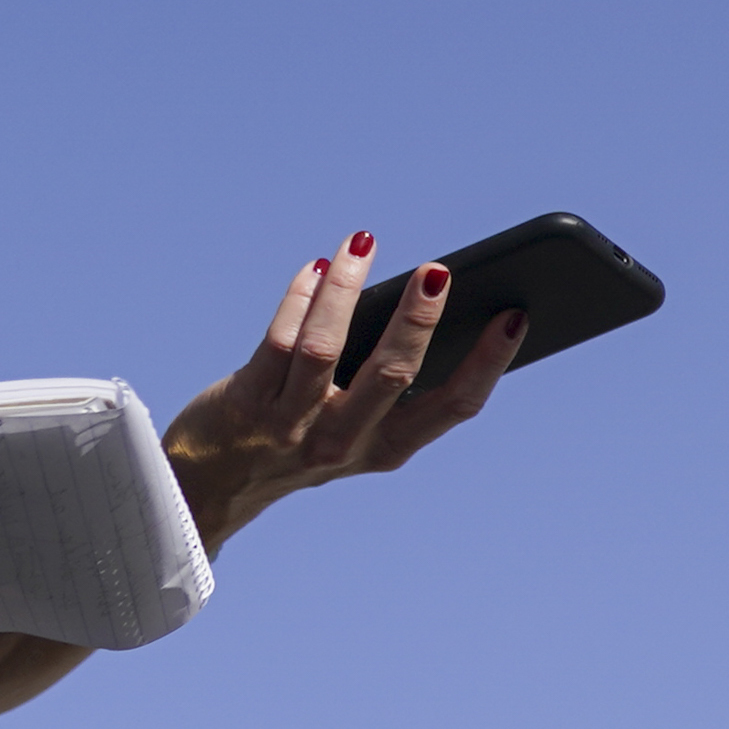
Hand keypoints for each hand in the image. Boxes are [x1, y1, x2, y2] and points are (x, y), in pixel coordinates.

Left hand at [160, 234, 528, 550]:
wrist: (213, 482)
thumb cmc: (298, 435)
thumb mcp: (354, 425)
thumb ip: (385, 380)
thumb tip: (425, 297)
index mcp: (387, 446)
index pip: (453, 407)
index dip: (488, 363)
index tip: (514, 316)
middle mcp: (344, 441)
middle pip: (393, 375)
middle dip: (419, 319)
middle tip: (438, 272)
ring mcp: (293, 424)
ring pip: (325, 348)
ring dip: (347, 291)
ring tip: (363, 245)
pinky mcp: (247, 403)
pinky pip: (278, 340)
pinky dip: (301, 297)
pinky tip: (318, 268)